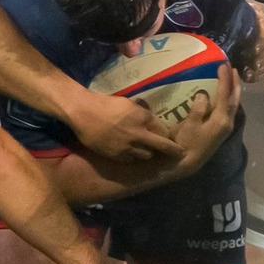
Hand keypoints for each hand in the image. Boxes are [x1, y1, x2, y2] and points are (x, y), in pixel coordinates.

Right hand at [69, 88, 185, 161]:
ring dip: (148, 152)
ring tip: (147, 150)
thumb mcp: (129, 104)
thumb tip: (150, 120)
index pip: (163, 130)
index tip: (173, 140)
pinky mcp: (116, 155)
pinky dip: (132, 156)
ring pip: (146, 155)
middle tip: (180, 153)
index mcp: (143, 118)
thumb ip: (141, 114)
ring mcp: (127, 146)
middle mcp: (138, 134)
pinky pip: (130, 159)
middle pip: (161, 146)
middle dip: (172, 150)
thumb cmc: (106, 104)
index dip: (168, 135)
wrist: (83, 112)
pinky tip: (130, 151)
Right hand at [167, 66, 239, 170]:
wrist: (187, 163)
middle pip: (235, 99)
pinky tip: (224, 96)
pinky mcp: (221, 131)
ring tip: (231, 79)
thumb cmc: (185, 143)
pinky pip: (229, 110)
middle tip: (232, 69)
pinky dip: (228, 100)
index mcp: (221, 120)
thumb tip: (204, 94)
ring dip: (233, 91)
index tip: (222, 65)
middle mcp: (227, 123)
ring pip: (233, 105)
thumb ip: (198, 108)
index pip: (225, 94)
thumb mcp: (189, 124)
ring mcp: (225, 128)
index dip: (224, 79)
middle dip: (234, 83)